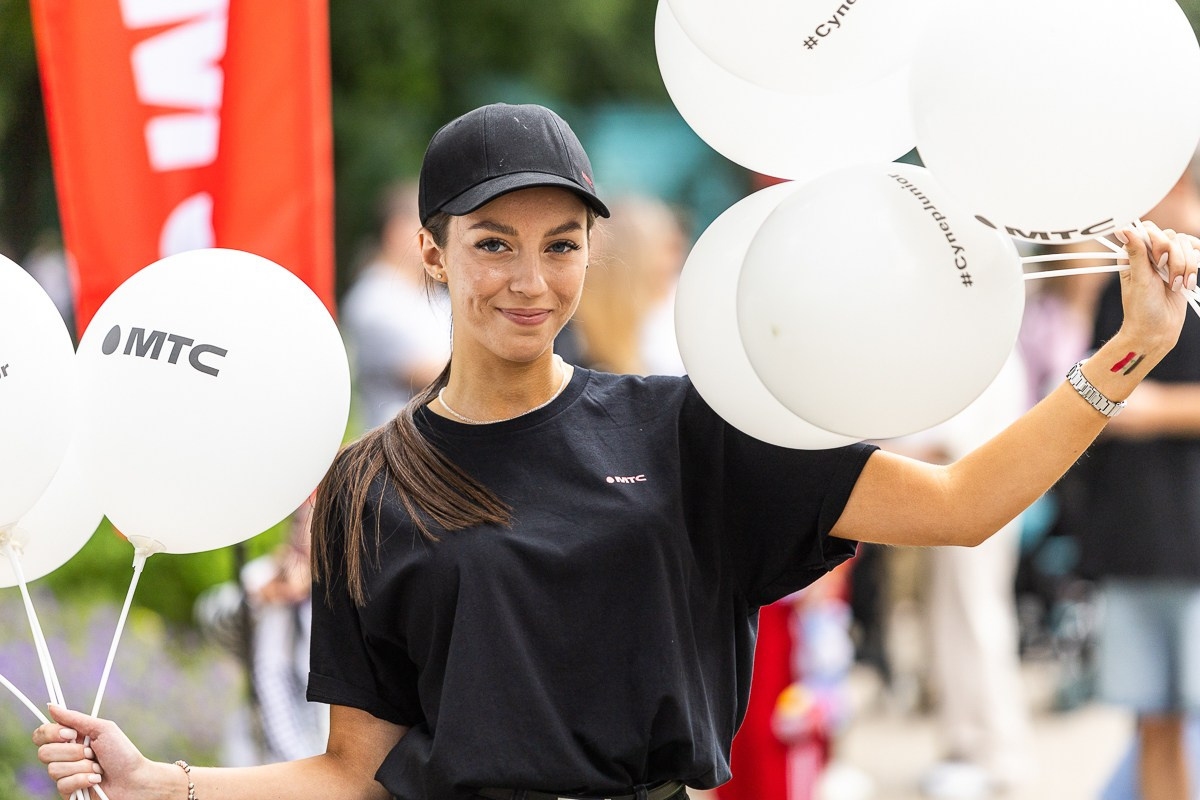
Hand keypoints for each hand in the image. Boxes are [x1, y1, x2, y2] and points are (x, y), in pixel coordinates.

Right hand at [33, 705, 170, 799]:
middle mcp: (64, 757)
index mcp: (70, 739)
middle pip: (44, 753)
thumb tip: (51, 706)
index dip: (52, 734)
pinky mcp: (68, 792)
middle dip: (72, 752)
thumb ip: (75, 719)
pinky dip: (83, 780)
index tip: (72, 734)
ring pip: (54, 770)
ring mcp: (65, 775)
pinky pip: (63, 785)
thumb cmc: (122, 753)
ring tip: (99, 768)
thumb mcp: (102, 729)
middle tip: (91, 753)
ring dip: (82, 767)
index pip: (41, 734)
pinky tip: (96, 780)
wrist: (134, 780)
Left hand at [1115, 221, 1198, 357]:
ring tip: (1176, 286)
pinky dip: (1194, 267)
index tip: (1158, 261)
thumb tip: (1122, 229)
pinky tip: (1187, 283)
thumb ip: (1136, 253)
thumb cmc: (1142, 308)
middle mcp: (1149, 253)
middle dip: (1174, 258)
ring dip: (1185, 267)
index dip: (1158, 241)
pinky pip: (1196, 253)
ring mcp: (1168, 260)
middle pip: (1171, 235)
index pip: (1148, 229)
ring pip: (1186, 244)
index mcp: (1133, 254)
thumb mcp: (1139, 280)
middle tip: (1168, 280)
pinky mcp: (1182, 267)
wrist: (1157, 330)